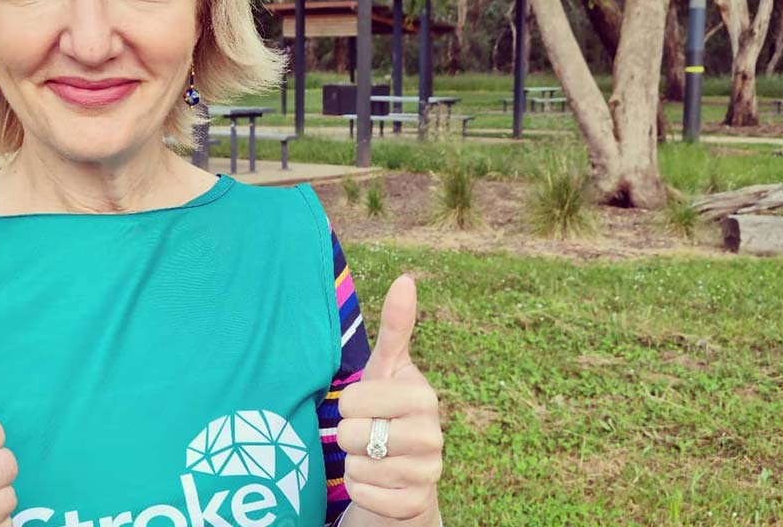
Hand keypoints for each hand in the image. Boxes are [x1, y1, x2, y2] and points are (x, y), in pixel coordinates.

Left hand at [337, 274, 443, 521]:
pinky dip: (361, 488)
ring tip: (373, 455)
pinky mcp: (416, 504)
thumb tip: (406, 278)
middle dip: (349, 436)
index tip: (365, 405)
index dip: (349, 405)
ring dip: (355, 462)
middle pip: (352, 435)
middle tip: (368, 433)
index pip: (354, 401)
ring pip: (358, 467)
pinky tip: (377, 480)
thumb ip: (395, 326)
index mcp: (424, 396)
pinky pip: (366, 495)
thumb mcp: (387, 369)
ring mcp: (428, 472)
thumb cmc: (388, 410)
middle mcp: (433, 435)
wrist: (404, 471)